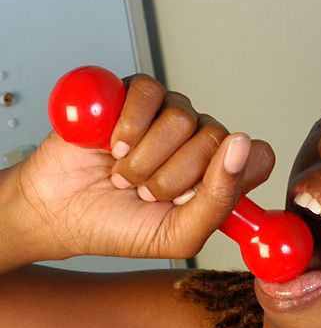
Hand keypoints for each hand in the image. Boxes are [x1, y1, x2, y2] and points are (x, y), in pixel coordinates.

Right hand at [13, 74, 274, 260]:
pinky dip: (127, 127)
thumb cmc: (118, 228)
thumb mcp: (178, 235)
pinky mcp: (136, 92)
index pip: (257, 156)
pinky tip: (111, 146)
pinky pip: (150, 93)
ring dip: (145, 158)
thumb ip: (220, 200)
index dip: (233, 171)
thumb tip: (243, 146)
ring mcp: (168, 114)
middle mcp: (199, 140)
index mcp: (218, 175)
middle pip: (218, 138)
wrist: (57, 212)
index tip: (198, 194)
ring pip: (183, 118)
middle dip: (174, 177)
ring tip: (124, 175)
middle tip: (145, 193)